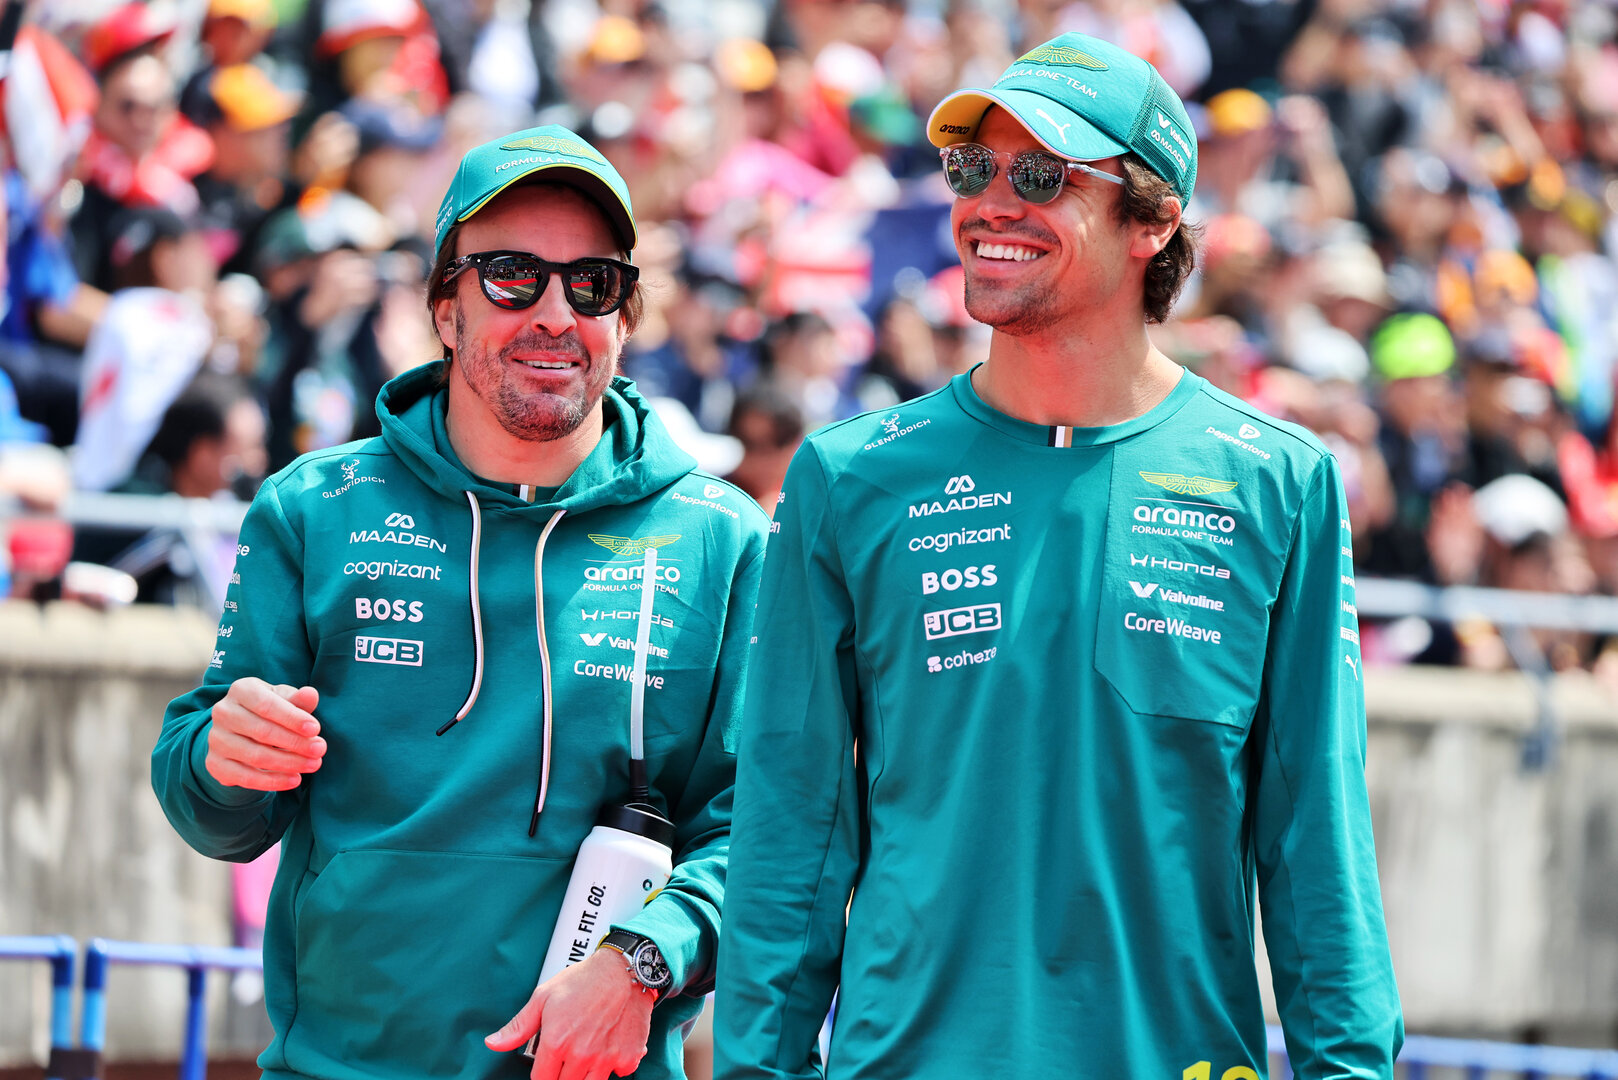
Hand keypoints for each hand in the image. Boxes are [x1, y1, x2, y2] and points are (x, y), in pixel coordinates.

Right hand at [205, 678, 324, 790]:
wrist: (241, 730)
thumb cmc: (271, 710)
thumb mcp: (284, 700)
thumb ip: (298, 700)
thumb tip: (311, 694)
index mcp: (241, 690)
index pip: (267, 705)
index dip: (292, 718)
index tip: (315, 729)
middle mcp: (223, 712)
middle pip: (262, 732)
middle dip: (295, 742)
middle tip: (320, 749)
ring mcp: (216, 739)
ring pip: (255, 756)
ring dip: (288, 763)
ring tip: (313, 764)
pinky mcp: (215, 764)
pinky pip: (245, 777)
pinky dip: (272, 781)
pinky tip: (294, 780)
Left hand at [486, 948, 655, 1079]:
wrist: (625, 969)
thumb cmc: (584, 980)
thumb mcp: (544, 997)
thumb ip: (519, 1026)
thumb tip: (493, 1043)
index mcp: (557, 1042)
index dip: (543, 1074)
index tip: (548, 1066)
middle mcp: (581, 1055)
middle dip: (563, 1073)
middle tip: (568, 1055)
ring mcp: (607, 1058)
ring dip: (586, 1075)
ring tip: (586, 1056)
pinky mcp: (628, 1057)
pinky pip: (618, 1075)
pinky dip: (614, 1067)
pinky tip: (609, 1049)